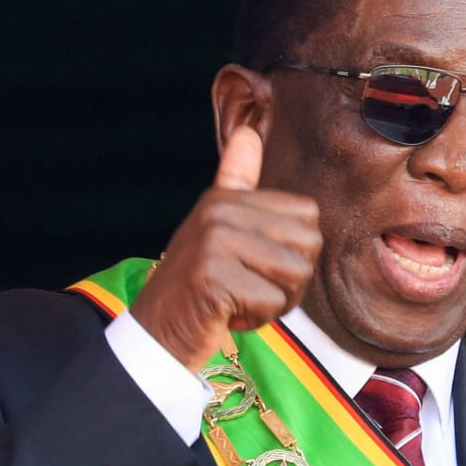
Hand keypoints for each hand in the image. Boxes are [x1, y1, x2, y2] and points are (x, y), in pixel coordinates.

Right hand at [129, 126, 323, 370]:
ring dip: (277, 302)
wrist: (156, 332)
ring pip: (296, 274)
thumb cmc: (197, 285)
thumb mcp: (217, 227)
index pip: (308, 214)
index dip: (295, 250)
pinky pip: (272, 300)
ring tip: (242, 301)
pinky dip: (257, 318)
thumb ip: (236, 182)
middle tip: (254, 289)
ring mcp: (215, 242)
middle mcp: (220, 212)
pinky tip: (228, 314)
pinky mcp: (213, 277)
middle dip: (291, 279)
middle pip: (309, 244)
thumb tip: (249, 133)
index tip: (260, 266)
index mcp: (226, 198)